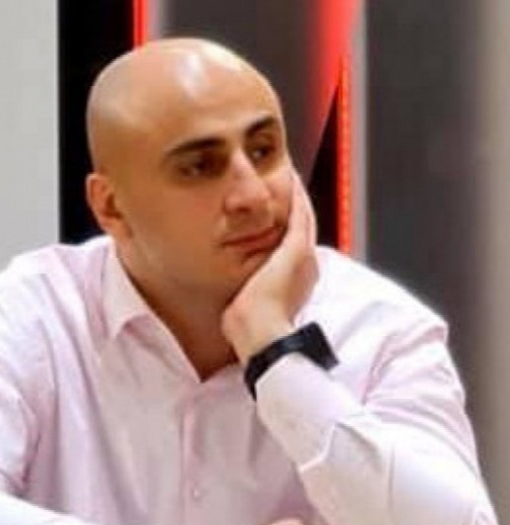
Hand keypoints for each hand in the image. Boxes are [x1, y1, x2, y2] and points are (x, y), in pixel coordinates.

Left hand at [221, 170, 318, 363]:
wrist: (258, 332)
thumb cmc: (249, 328)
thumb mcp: (249, 307)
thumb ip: (246, 297)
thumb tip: (232, 302)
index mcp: (295, 282)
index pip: (294, 247)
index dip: (290, 228)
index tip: (281, 214)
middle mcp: (304, 268)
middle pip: (303, 229)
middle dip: (297, 208)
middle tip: (291, 187)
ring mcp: (303, 258)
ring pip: (304, 218)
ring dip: (299, 198)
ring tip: (292, 179)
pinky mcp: (296, 250)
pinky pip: (301, 215)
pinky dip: (298, 197)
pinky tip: (291, 179)